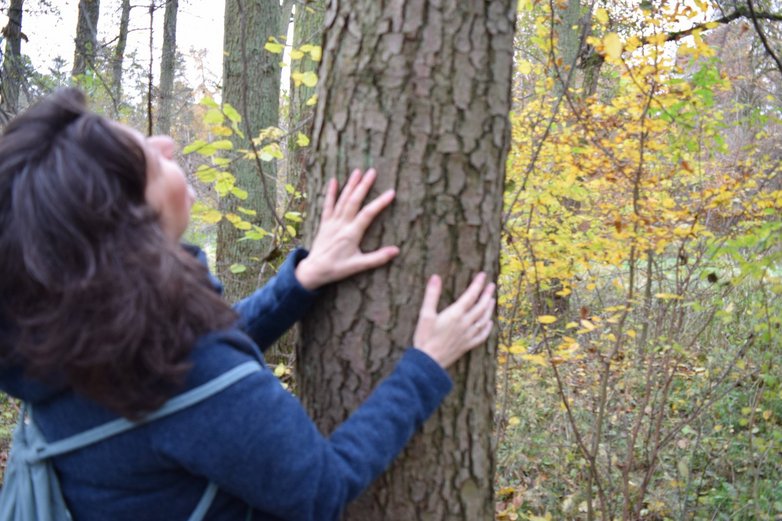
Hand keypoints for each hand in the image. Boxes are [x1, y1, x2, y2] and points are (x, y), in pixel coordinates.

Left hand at [295, 169, 399, 289]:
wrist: (314, 270)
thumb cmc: (337, 268)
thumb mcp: (359, 266)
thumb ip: (378, 258)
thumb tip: (396, 251)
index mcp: (351, 234)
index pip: (368, 214)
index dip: (380, 202)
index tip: (391, 192)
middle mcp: (341, 224)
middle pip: (354, 201)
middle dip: (364, 186)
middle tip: (372, 172)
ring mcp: (332, 222)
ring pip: (342, 200)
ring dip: (350, 185)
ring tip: (358, 171)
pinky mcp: (324, 223)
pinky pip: (327, 205)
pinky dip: (330, 192)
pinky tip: (333, 180)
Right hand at [413, 273, 495, 368]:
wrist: (428, 362)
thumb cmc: (424, 338)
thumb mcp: (425, 315)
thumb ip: (431, 295)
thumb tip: (435, 277)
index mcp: (455, 315)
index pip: (470, 295)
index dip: (477, 284)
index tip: (483, 274)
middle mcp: (465, 324)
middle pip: (480, 306)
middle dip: (487, 294)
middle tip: (492, 285)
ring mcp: (468, 335)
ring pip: (483, 320)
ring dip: (489, 309)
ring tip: (492, 300)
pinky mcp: (467, 345)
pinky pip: (481, 336)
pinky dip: (487, 328)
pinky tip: (489, 323)